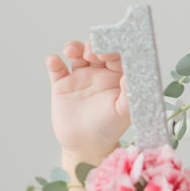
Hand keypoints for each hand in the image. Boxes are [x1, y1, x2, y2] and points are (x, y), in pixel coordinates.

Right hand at [46, 40, 130, 164]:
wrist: (85, 146)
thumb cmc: (109, 129)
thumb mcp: (124, 112)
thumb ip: (131, 92)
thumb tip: (136, 72)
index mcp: (117, 77)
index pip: (117, 54)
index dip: (113, 48)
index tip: (108, 52)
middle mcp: (100, 73)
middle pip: (96, 48)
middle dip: (93, 45)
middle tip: (92, 53)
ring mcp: (80, 77)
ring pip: (76, 53)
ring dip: (74, 46)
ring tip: (72, 51)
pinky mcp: (62, 84)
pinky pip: (56, 68)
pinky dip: (53, 61)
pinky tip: (54, 61)